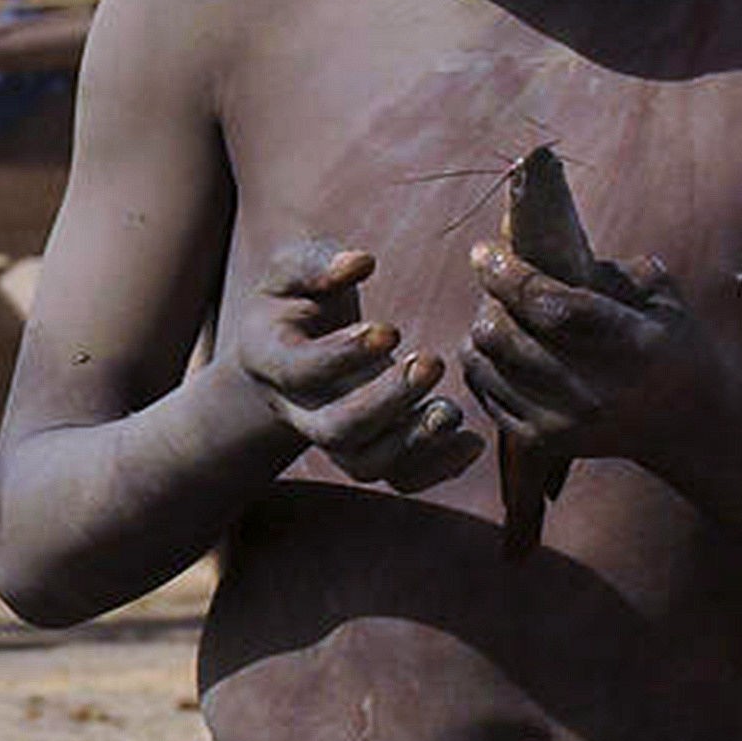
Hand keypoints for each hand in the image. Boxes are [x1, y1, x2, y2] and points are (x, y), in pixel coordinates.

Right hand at [228, 239, 478, 491]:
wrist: (289, 348)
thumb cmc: (297, 299)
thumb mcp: (290, 272)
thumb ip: (317, 262)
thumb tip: (360, 263)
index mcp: (270, 359)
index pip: (300, 371)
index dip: (343, 357)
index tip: (389, 329)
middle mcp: (298, 410)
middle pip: (336, 430)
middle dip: (387, 403)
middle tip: (431, 362)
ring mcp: (333, 437)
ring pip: (366, 464)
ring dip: (413, 442)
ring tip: (451, 410)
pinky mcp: (369, 450)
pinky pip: (399, 478)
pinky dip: (437, 468)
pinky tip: (471, 440)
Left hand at [460, 241, 710, 461]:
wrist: (687, 422)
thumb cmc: (670, 342)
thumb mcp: (658, 295)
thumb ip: (602, 265)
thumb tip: (525, 235)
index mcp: (633, 345)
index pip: (549, 304)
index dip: (507, 273)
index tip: (485, 250)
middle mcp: (595, 391)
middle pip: (504, 334)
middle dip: (489, 296)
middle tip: (496, 278)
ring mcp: (565, 422)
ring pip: (484, 360)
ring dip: (483, 325)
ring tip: (502, 310)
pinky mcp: (542, 441)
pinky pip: (483, 388)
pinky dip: (483, 360)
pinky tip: (504, 345)